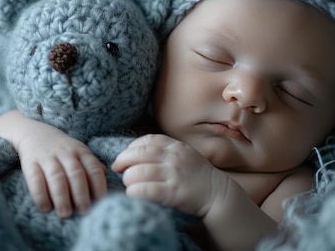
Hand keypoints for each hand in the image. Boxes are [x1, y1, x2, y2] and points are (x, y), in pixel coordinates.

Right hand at [15, 131, 106, 217]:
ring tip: (65, 213)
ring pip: (56, 176)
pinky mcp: (30, 162)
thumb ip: (92, 166)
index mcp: (81, 151)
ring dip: (62, 197)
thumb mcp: (80, 152)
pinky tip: (45, 207)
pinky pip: (35, 179)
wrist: (35, 133)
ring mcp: (47, 157)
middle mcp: (65, 153)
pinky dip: (40, 195)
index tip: (100, 202)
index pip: (93, 168)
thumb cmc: (63, 149)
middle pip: (75, 173)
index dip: (98, 185)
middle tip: (83, 211)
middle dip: (81, 194)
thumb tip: (106, 184)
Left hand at [111, 134, 228, 217]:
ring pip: (140, 172)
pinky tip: (132, 194)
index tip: (125, 155)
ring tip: (127, 183)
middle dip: (123, 160)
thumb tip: (139, 152)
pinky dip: (135, 191)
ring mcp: (174, 175)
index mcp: (176, 146)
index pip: (147, 140)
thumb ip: (167, 151)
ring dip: (128, 178)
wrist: (217, 194)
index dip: (131, 147)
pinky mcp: (173, 193)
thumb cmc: (198, 175)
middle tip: (117, 168)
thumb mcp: (185, 155)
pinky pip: (147, 190)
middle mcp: (174, 158)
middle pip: (140, 154)